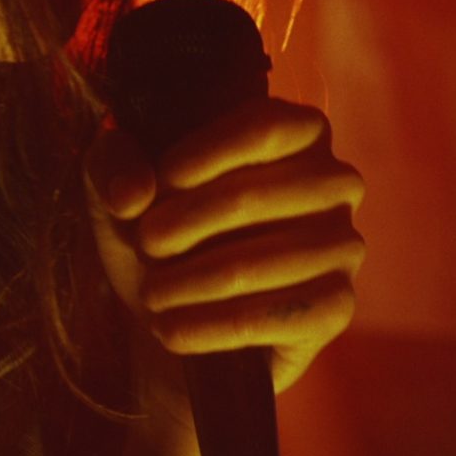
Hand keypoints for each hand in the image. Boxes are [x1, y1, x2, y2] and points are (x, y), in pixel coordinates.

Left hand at [87, 96, 364, 391]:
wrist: (181, 319)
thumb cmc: (162, 238)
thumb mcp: (122, 191)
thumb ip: (111, 167)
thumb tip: (132, 192)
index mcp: (299, 132)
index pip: (264, 126)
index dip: (203, 154)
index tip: (157, 186)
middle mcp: (336, 183)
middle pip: (250, 195)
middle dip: (179, 227)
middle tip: (144, 249)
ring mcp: (344, 245)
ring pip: (255, 262)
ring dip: (185, 283)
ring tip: (150, 295)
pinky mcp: (337, 306)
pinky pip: (270, 316)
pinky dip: (207, 326)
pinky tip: (172, 329)